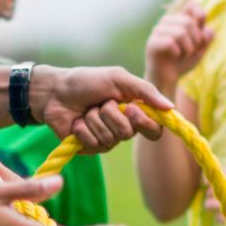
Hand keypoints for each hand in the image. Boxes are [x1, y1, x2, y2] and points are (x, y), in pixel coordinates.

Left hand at [36, 64, 170, 151]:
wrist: (54, 91)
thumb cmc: (87, 81)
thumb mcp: (118, 78)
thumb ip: (145, 91)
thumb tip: (171, 108)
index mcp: (135, 111)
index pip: (154, 129)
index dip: (145, 123)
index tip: (132, 109)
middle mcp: (123, 127)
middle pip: (129, 133)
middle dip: (111, 114)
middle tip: (101, 103)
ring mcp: (107, 139)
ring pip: (109, 139)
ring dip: (94, 120)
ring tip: (87, 110)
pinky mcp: (90, 147)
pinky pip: (93, 144)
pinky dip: (83, 129)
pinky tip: (77, 122)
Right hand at [144, 3, 212, 90]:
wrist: (167, 79)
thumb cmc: (183, 62)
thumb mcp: (199, 49)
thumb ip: (206, 37)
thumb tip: (207, 30)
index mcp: (178, 19)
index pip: (191, 5)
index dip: (200, 14)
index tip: (202, 28)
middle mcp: (166, 22)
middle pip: (188, 22)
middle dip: (196, 40)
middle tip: (192, 50)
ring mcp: (157, 31)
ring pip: (180, 32)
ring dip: (188, 48)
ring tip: (184, 55)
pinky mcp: (152, 43)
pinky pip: (170, 42)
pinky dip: (179, 53)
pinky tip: (176, 57)